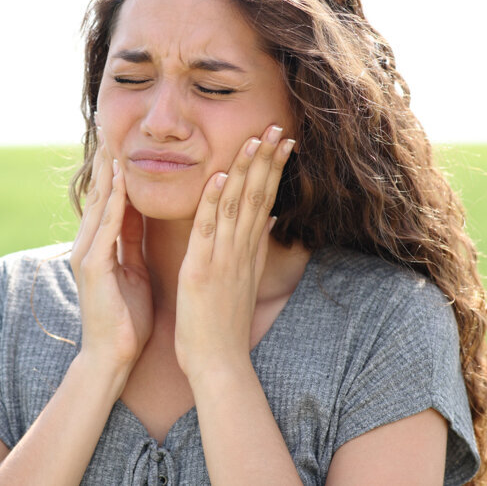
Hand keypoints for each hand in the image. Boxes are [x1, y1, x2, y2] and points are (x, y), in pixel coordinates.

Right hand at [69, 137, 153, 373]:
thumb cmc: (126, 319)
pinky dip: (114, 201)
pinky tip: (121, 180)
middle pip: (99, 194)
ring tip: (114, 142)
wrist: (111, 358)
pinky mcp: (93, 267)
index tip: (124, 140)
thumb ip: (131, 241)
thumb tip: (139, 212)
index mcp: (99, 246)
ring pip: (100, 204)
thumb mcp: (133, 270)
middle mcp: (88, 245)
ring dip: (109, 173)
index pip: (109, 200)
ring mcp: (87, 254)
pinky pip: (106, 227)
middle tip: (113, 126)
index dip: (115, 170)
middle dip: (106, 162)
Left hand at [174, 124, 293, 382]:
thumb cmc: (224, 322)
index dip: (274, 168)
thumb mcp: (245, 279)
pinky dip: (212, 202)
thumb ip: (256, 247)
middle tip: (279, 126)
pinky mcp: (202, 270)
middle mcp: (241, 250)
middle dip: (268, 159)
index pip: (265, 199)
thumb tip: (271, 220)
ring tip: (255, 138)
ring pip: (237, 206)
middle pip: (258, 196)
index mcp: (249, 250)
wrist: (218, 361)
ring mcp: (223, 258)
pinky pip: (208, 230)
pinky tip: (218, 177)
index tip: (284, 139)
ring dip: (246, 170)